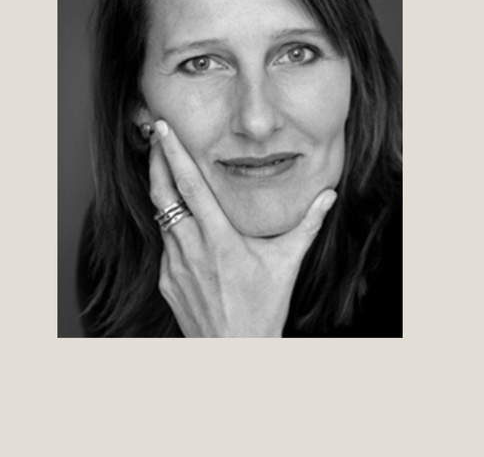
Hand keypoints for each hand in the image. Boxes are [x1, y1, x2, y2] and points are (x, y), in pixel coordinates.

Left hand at [149, 120, 336, 337]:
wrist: (235, 352)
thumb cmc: (263, 307)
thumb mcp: (287, 263)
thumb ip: (307, 225)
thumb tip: (328, 196)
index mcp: (220, 239)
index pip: (191, 186)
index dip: (175, 155)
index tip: (165, 131)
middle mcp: (192, 248)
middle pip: (164, 194)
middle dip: (157, 161)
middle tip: (156, 136)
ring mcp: (174, 265)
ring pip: (162, 217)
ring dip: (162, 191)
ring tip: (165, 169)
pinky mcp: (166, 281)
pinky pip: (164, 244)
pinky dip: (170, 226)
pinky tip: (182, 221)